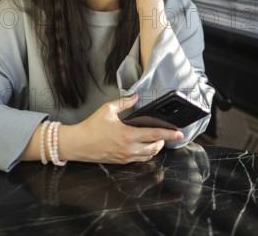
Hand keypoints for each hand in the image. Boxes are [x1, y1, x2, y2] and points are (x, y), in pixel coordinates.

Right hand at [58, 94, 183, 163]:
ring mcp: (125, 157)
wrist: (78, 144)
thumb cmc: (91, 126)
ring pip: (148, 155)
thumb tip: (135, 96)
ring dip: (155, 148)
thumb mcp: (107, 109)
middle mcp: (129, 148)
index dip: (168, 134)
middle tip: (166, 133)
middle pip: (155, 147)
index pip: (154, 135)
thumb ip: (123, 102)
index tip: (179, 133)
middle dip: (163, 140)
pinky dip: (146, 153)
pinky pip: (139, 159)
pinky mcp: (121, 162)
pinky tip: (144, 146)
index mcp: (127, 135)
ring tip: (157, 139)